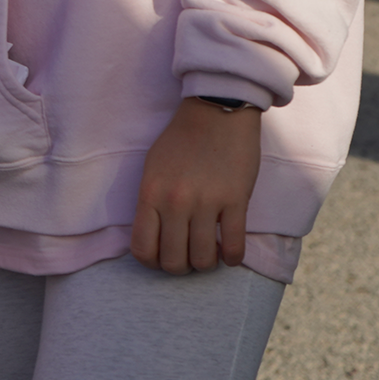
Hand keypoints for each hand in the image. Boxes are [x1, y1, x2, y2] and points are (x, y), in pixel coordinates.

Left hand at [130, 97, 260, 273]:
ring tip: (209, 253)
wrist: (216, 111)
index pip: (142, 249)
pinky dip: (232, 258)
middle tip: (188, 257)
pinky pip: (233, 247)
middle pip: (173, 261)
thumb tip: (152, 237)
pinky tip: (229, 252)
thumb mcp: (152, 169)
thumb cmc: (181, 141)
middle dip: (180, 267)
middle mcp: (175, 202)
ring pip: (203, 259)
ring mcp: (206, 202)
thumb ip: (149, 202)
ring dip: (206, 263)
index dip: (152, 263)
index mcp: (149, 193)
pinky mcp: (235, 201)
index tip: (162, 258)